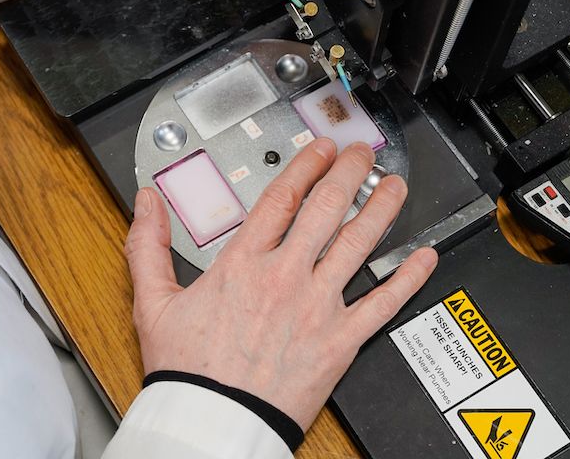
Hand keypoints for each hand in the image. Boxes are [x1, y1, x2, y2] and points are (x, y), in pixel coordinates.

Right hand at [124, 139, 437, 430]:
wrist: (213, 421)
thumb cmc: (187, 369)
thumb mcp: (153, 302)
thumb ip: (149, 246)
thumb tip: (146, 203)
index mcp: (243, 263)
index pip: (282, 198)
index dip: (306, 166)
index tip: (320, 149)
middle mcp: (285, 277)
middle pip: (325, 210)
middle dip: (348, 174)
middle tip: (361, 154)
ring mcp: (317, 307)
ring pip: (357, 245)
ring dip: (381, 210)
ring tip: (396, 186)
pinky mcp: (340, 341)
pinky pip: (382, 304)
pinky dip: (407, 279)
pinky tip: (424, 258)